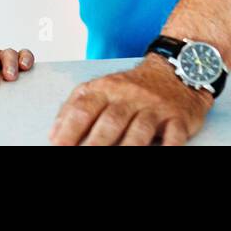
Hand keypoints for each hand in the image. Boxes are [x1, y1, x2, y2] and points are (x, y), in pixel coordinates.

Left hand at [49, 56, 211, 145]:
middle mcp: (129, 96)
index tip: (58, 145)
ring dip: (129, 147)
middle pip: (111, 120)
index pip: (84, 108)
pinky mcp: (177, 117)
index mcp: (106, 89)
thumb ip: (75, 107)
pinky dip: (169, 146)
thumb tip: (54, 134)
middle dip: (96, 142)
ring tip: (117, 160)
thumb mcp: (101, 89)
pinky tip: (163, 152)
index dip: (70, 128)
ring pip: (140, 128)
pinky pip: (174, 133)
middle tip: (85, 155)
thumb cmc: (132, 88)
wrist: (173, 70)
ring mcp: (154, 106)